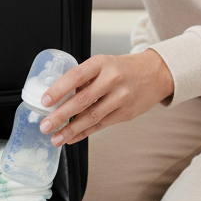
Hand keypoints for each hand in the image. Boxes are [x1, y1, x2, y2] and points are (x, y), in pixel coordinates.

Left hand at [37, 49, 174, 146]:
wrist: (155, 74)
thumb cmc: (123, 69)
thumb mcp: (103, 63)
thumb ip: (84, 78)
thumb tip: (59, 97)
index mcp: (101, 63)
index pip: (76, 76)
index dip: (59, 89)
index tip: (45, 101)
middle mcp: (112, 79)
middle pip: (82, 100)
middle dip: (61, 115)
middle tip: (45, 125)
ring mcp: (121, 98)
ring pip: (92, 117)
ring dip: (71, 130)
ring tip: (55, 138)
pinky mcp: (126, 113)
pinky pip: (101, 125)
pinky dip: (84, 133)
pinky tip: (71, 138)